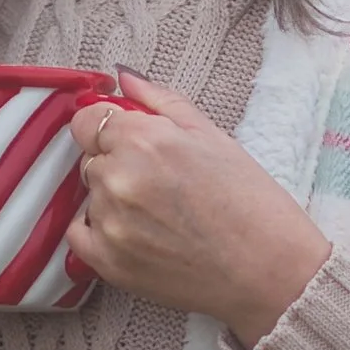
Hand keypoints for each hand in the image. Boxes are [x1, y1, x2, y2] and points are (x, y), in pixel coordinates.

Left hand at [66, 69, 331, 347]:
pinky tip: (136, 232)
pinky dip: (97, 230)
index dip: (108, 126)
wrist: (270, 270)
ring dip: (113, 199)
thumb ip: (160, 101)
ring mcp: (110, 223)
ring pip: (91, 196)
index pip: (87, 119)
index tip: (128, 138)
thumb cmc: (250, 202)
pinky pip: (79, 234)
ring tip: (161, 213)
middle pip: (91, 158)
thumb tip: (124, 78)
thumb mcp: (212, 135)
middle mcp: (118, 179)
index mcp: (143, 140)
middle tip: (162, 182)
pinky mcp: (108, 262)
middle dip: (116, 163)